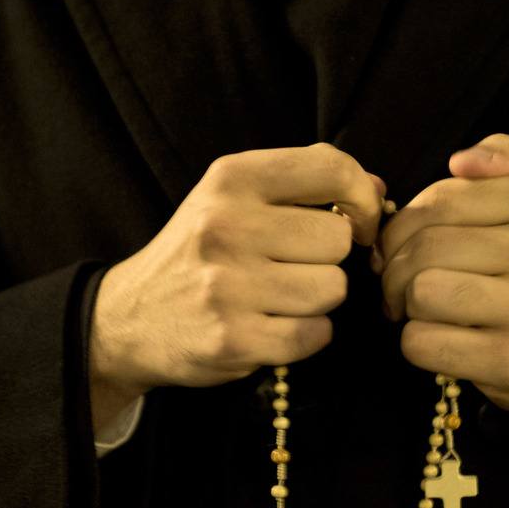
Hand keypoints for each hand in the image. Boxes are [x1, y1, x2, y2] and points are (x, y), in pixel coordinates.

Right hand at [90, 143, 384, 428]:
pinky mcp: (232, 339)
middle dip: (328, 259)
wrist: (130, 318)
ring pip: (332, 289)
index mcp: (231, 178)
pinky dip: (307, 336)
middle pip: (338, 240)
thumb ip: (304, 183)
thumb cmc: (198, 253)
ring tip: (279, 298)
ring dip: (318, 301)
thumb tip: (378, 189)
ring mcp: (226, 285)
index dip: (362, 199)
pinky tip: (275, 326)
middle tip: (293, 268)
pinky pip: (315, 335)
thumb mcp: (234, 197)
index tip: (356, 221)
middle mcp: (226, 225)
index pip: (332, 169)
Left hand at [376, 133, 508, 433]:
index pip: (439, 200)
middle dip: (395, 270)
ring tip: (421, 313)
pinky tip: (440, 342)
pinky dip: (415, 344)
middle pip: (424, 248)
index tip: (404, 250)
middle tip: (402, 288)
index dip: (402, 227)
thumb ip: (503, 162)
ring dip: (405, 307)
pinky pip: (423, 342)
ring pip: (420, 292)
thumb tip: (461, 161)